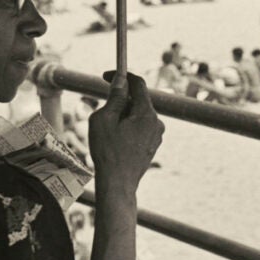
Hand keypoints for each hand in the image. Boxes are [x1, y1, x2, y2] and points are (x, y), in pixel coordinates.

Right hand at [89, 72, 164, 197]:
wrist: (118, 183)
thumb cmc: (108, 152)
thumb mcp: (104, 119)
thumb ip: (115, 97)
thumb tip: (121, 80)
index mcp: (147, 113)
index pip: (138, 84)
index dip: (122, 75)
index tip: (106, 76)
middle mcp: (157, 122)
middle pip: (138, 100)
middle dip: (120, 101)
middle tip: (102, 112)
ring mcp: (157, 135)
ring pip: (138, 115)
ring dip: (123, 115)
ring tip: (107, 133)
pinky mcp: (153, 144)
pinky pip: (140, 128)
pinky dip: (128, 127)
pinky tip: (115, 141)